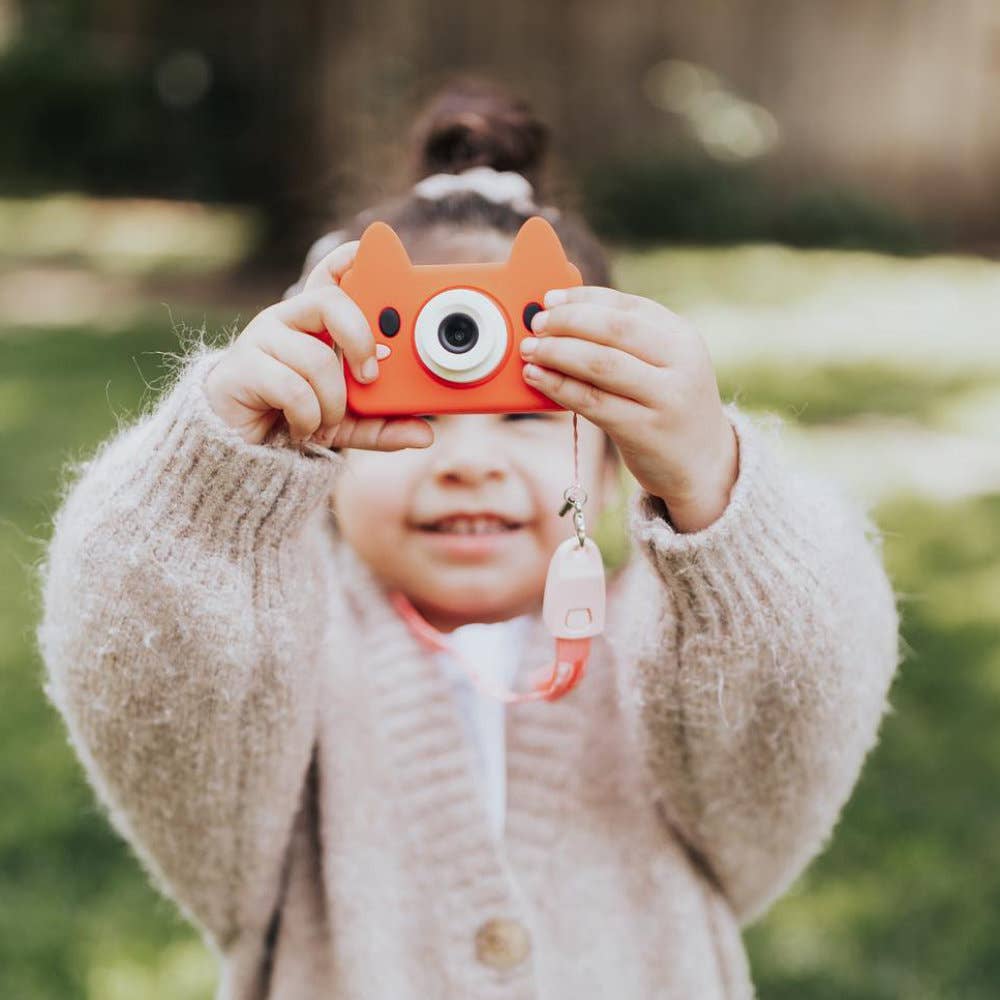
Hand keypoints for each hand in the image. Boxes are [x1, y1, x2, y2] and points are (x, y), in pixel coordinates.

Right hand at [204, 241, 432, 450]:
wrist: (240, 451)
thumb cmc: (295, 419)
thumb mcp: (349, 422)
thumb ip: (384, 424)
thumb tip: (425, 435)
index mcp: (316, 323)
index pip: (332, 274)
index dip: (351, 259)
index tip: (369, 251)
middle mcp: (289, 320)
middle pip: (330, 302)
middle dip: (361, 338)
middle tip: (371, 376)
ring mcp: (262, 339)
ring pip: (318, 359)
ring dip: (333, 402)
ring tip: (325, 422)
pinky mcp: (241, 368)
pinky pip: (294, 389)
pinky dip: (308, 417)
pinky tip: (301, 428)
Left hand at [519, 286, 737, 532]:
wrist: (703, 464)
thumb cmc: (668, 408)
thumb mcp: (664, 366)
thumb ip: (625, 342)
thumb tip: (561, 317)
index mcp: (682, 337)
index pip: (627, 306)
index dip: (583, 299)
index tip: (550, 299)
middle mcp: (680, 362)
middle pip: (613, 329)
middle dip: (567, 322)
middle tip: (536, 325)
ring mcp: (665, 397)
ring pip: (600, 364)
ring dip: (557, 352)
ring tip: (530, 350)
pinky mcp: (644, 430)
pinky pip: (592, 401)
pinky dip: (559, 386)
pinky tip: (537, 378)